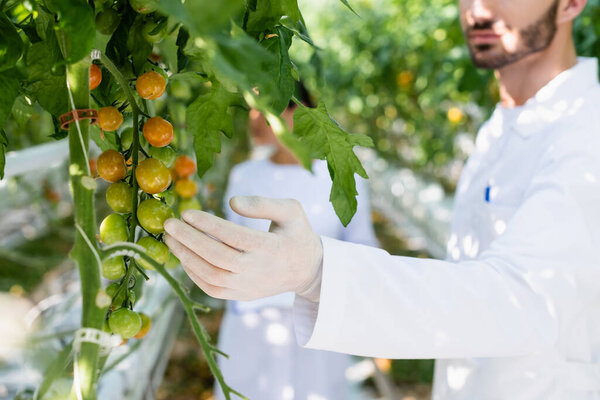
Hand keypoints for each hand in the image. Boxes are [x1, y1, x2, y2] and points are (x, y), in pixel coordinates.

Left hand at [163, 196, 323, 301]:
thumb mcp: (291, 210)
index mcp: (271, 248)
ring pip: (210, 276)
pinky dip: (193, 274)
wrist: (307, 270)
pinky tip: (183, 256)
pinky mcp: (241, 296)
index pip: (234, 237)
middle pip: (217, 258)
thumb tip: (231, 202)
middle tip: (169, 224)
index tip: (187, 213)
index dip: (208, 225)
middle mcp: (258, 270)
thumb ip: (263, 203)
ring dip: (186, 257)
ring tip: (170, 238)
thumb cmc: (296, 234)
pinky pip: (211, 289)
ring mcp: (248, 287)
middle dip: (189, 240)